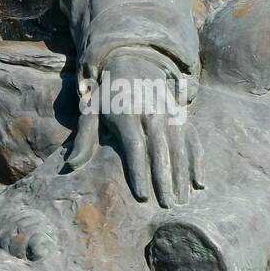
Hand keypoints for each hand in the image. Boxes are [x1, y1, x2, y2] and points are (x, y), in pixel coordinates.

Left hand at [66, 48, 203, 207]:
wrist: (134, 65)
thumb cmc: (108, 97)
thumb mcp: (91, 112)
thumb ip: (83, 140)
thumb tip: (70, 166)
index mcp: (126, 113)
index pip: (135, 146)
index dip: (139, 171)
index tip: (142, 195)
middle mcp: (150, 113)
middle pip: (160, 150)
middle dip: (164, 179)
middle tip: (166, 205)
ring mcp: (169, 113)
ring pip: (179, 147)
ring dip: (182, 175)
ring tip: (181, 201)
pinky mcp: (182, 115)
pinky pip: (193, 140)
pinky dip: (197, 161)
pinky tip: (199, 183)